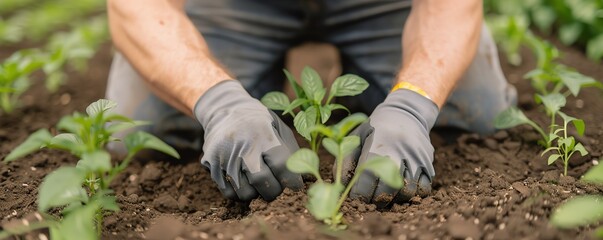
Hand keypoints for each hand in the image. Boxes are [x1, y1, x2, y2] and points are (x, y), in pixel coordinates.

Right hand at [194, 80, 302, 200]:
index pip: (282, 166)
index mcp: (264, 135)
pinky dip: (240, 193)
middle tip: (276, 187)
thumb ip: (291, 151)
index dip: (292, 181)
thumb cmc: (259, 122)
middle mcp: (243, 146)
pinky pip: (229, 193)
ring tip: (259, 182)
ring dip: (256, 194)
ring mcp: (224, 156)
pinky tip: (244, 180)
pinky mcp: (211, 164)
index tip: (294, 186)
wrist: (224, 109)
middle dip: (274, 191)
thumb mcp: (279, 127)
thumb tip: (302, 178)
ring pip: (244, 192)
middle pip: (263, 182)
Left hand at [342, 89, 438, 204]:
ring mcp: (417, 158)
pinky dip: (413, 195)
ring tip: (386, 193)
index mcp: (378, 144)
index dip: (359, 193)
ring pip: (407, 192)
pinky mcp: (428, 164)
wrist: (406, 113)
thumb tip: (341, 185)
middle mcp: (400, 152)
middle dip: (376, 200)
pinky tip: (401, 188)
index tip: (356, 196)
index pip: (367, 178)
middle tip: (370, 199)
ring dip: (395, 198)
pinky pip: (424, 189)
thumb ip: (344, 160)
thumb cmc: (376, 128)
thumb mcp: (356, 136)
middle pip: (388, 189)